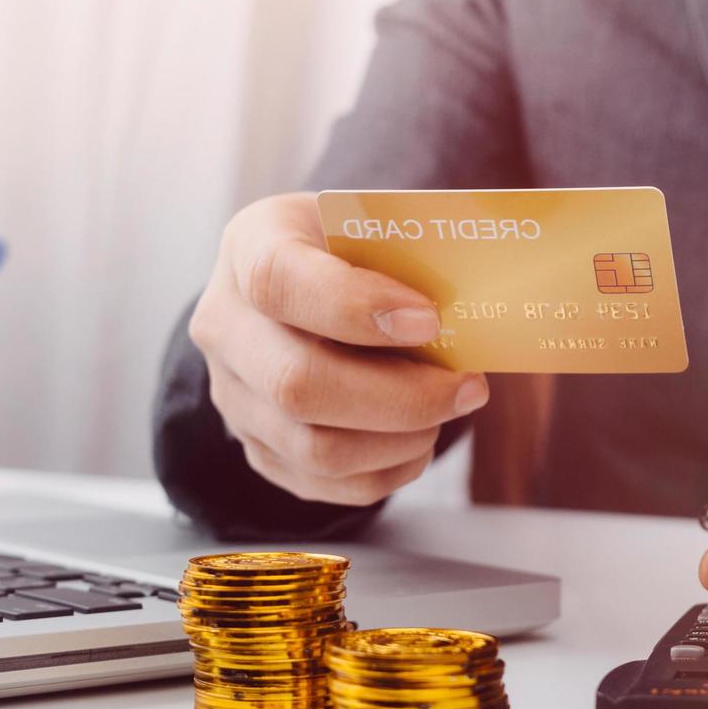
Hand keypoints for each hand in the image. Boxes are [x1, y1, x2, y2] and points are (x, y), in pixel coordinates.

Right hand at [188, 192, 490, 505]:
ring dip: (399, 439)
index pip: (278, 281)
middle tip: (468, 386)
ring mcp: (232, 395)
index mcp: (249, 247)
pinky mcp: (256, 449)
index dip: (353, 306)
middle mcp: (224, 325)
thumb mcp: (369, 226)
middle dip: (399, 397)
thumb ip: (411, 255)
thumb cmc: (349, 252)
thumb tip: (483, 305)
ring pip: (312, 447)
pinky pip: (322, 483)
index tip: (429, 319)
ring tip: (448, 411)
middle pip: (294, 384)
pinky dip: (386, 471)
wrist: (303, 291)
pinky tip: (419, 440)